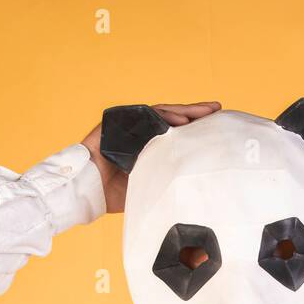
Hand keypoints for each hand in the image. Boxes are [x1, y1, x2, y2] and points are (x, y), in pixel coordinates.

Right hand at [81, 101, 221, 212]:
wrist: (87, 191)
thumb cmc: (114, 195)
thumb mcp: (149, 185)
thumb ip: (166, 181)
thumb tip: (193, 187)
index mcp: (149, 146)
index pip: (175, 133)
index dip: (195, 128)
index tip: (216, 124)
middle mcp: (140, 133)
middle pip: (171, 119)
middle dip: (194, 113)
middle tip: (216, 109)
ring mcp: (128, 125)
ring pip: (160, 114)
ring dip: (181, 113)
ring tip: (202, 113)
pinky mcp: (116, 122)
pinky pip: (143, 117)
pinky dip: (161, 117)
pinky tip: (179, 120)